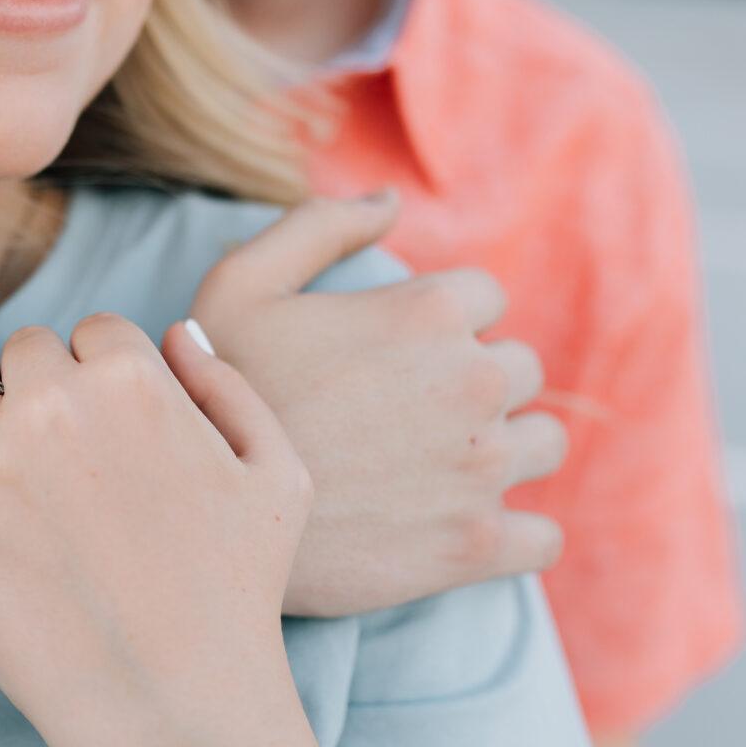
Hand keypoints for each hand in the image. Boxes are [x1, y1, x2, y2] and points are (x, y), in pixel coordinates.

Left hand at [0, 317, 376, 746]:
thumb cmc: (236, 598)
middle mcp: (56, 404)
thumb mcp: (278, 476)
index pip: (97, 332)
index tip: (105, 425)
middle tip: (58, 451)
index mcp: (136, 381)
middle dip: (43, 385)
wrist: (173, 711)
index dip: (102, 373)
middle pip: (28, 350)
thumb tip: (176, 332)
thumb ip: (229, 385)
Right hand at [189, 193, 567, 616]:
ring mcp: (482, 467)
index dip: (443, 321)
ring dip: (510, 449)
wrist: (200, 516)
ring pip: (545, 443)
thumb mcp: (241, 284)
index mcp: (429, 312)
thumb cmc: (217, 393)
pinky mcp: (479, 545)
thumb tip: (390, 202)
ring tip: (445, 467)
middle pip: (521, 367)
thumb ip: (320, 226)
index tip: (399, 355)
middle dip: (477, 382)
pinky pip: (544, 536)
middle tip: (410, 414)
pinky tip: (467, 528)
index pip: (487, 296)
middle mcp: (473, 382)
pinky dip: (519, 534)